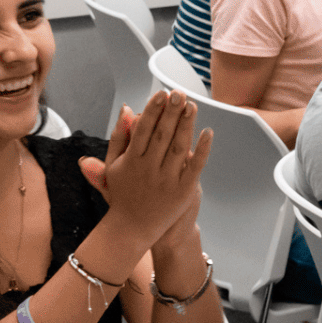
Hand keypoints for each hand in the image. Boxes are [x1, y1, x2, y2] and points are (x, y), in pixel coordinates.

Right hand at [81, 92, 213, 247]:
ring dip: (186, 125)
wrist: (132, 229)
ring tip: (192, 105)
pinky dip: (202, 149)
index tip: (162, 94)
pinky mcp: (183, 190)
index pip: (143, 129)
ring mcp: (167, 180)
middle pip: (162, 135)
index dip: (154, 110)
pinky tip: (208, 132)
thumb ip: (119, 137)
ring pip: (179, 147)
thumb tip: (127, 109)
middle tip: (179, 93)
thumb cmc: (122, 193)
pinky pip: (195, 166)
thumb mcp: (113, 166)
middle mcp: (148, 169)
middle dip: (171, 112)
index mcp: (130, 161)